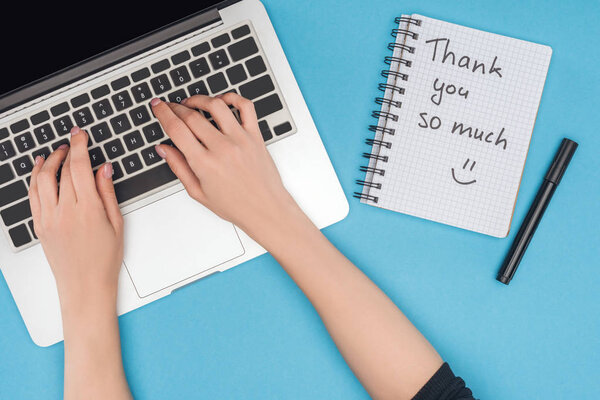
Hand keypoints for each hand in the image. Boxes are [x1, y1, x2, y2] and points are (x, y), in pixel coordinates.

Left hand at [28, 126, 122, 310]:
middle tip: (73, 140)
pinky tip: (39, 169)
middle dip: (66, 150)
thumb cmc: (104, 260)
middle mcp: (65, 212)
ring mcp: (48, 219)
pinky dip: (34, 178)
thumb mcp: (116, 223)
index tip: (80, 135)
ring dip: (48, 161)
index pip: (80, 168)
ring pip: (42, 179)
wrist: (85, 286)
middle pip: (61, 171)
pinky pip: (33, 195)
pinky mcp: (39, 226)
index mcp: (88, 210)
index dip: (79, 146)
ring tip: (56, 152)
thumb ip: (108, 193)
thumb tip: (104, 169)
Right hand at [151, 94, 299, 239]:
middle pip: (191, 116)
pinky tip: (222, 100)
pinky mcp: (256, 136)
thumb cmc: (236, 206)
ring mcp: (241, 140)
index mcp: (204, 164)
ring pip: (216, 105)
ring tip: (192, 103)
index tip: (157, 106)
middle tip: (170, 106)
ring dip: (199, 99)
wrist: (266, 210)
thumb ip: (179, 168)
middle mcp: (222, 149)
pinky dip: (232, 97)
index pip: (176, 129)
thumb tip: (163, 149)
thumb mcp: (199, 193)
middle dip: (175, 107)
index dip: (162, 113)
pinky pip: (245, 107)